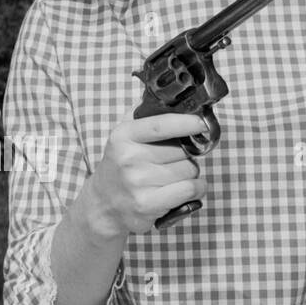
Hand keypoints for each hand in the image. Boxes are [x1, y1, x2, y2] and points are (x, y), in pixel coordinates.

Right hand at [84, 108, 208, 237]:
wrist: (103, 206)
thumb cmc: (120, 167)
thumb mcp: (123, 136)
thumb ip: (143, 114)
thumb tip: (172, 98)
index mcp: (123, 136)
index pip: (161, 125)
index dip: (186, 123)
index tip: (202, 123)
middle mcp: (128, 158)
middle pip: (182, 151)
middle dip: (187, 155)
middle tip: (173, 161)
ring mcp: (137, 183)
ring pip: (190, 170)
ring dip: (190, 174)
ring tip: (174, 178)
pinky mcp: (147, 204)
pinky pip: (190, 189)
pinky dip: (196, 189)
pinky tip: (187, 190)